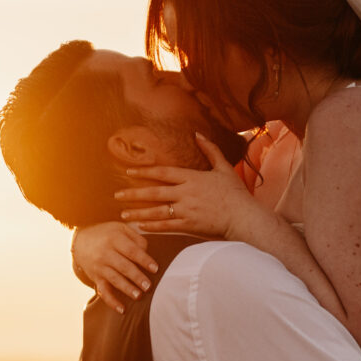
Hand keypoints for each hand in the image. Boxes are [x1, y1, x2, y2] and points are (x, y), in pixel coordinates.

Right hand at [73, 222, 156, 312]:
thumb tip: (147, 252)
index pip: (131, 251)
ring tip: (138, 296)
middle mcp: (106, 253)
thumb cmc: (107, 234)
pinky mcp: (95, 277)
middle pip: (123, 266)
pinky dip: (112, 302)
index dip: (144, 260)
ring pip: (114, 279)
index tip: (155, 268)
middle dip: (136, 277)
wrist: (81, 240)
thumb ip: (136, 239)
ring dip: (127, 289)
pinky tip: (122, 310)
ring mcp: (100, 266)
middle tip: (148, 286)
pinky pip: (103, 291)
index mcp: (115, 239)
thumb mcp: (121, 229)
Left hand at [116, 134, 255, 237]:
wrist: (243, 216)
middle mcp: (186, 193)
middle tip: (117, 195)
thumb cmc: (235, 193)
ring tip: (123, 214)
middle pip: (154, 192)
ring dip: (139, 213)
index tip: (129, 173)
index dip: (144, 172)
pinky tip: (141, 227)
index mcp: (192, 178)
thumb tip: (198, 134)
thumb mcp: (223, 167)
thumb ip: (210, 150)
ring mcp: (187, 210)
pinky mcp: (189, 226)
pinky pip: (167, 226)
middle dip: (134, 194)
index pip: (163, 172)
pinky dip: (153, 226)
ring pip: (157, 211)